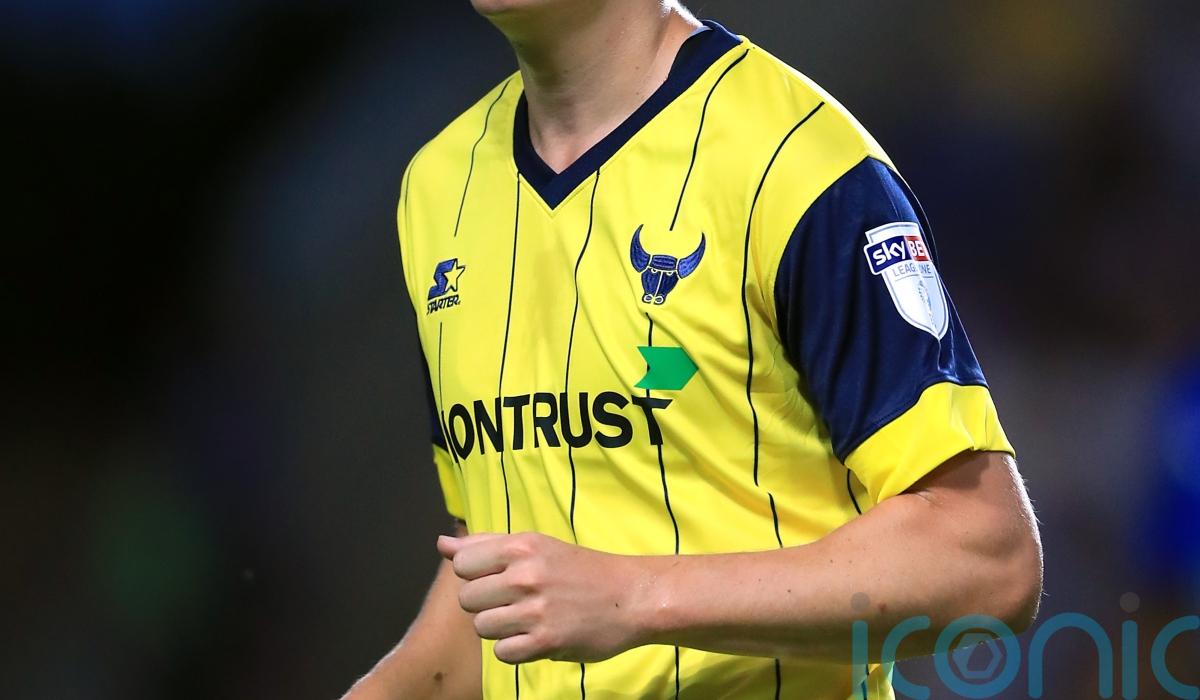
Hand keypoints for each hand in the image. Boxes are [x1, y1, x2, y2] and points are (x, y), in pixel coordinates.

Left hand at [437, 532, 649, 664]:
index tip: (498, 578)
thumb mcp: (535, 545)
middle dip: (485, 603)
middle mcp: (525, 575)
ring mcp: (536, 610)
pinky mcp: (546, 642)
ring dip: (499, 628)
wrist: (629, 596)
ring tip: (524, 620)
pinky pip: (503, 653)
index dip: (475, 575)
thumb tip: (442, 543)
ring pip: (482, 627)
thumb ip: (486, 544)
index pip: (462, 564)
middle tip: (514, 601)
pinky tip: (534, 637)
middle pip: (467, 598)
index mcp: (521, 547)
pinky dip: (515, 649)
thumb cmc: (579, 569)